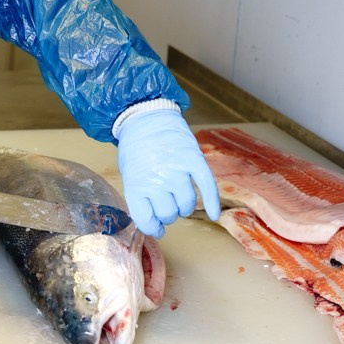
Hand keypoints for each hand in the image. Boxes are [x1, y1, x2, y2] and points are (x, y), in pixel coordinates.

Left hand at [116, 108, 219, 237]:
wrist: (144, 115)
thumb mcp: (129, 174)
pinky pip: (207, 188)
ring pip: (187, 205)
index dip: (153, 228)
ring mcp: (176, 170)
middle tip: (167, 204)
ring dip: (184, 207)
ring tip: (180, 198)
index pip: (146, 220)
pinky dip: (212, 203)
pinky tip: (214, 214)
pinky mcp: (194, 160)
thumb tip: (153, 224)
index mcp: (136, 185)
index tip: (157, 229)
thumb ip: (140, 198)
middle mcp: (156, 180)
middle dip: (168, 214)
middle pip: (168, 215)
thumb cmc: (135, 147)